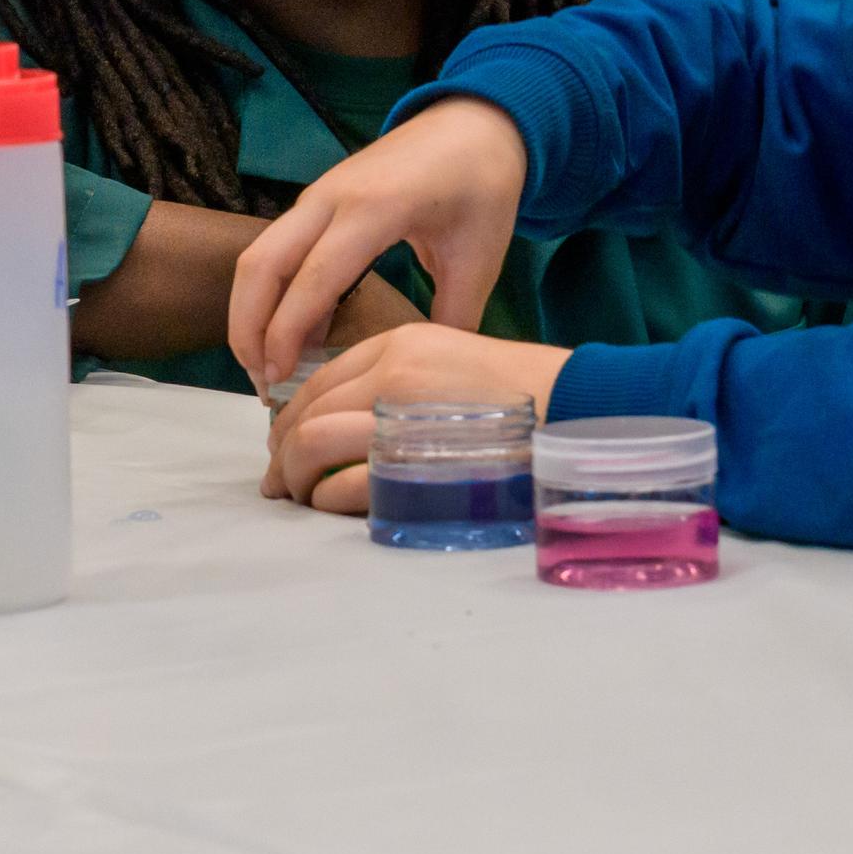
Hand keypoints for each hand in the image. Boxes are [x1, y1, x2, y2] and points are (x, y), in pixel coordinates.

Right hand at [230, 97, 529, 386]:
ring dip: (251, 313)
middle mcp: (331, 198)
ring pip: (259, 256)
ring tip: (266, 369)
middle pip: (261, 264)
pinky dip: (272, 296)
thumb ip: (454, 317)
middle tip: (263, 383)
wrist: (474, 122)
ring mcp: (318, 197)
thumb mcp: (480, 255)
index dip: (288, 332)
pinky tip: (291, 340)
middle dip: (248, 327)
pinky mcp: (317, 202)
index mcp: (374, 209)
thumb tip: (430, 375)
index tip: (280, 378)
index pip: (313, 277)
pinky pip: (279, 251)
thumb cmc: (482, 184)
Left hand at [263, 326, 571, 515]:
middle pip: (305, 411)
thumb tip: (353, 419)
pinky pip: (342, 484)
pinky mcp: (409, 461)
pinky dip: (324, 499)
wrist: (574, 414)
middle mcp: (390, 374)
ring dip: (293, 477)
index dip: (292, 415)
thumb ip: (404, 381)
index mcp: (400, 345)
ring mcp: (397, 418)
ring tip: (296, 499)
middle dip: (281, 451)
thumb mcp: (455, 362)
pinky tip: (327, 508)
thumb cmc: (524, 399)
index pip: (322, 380)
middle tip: (279, 482)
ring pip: (309, 444)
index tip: (285, 443)